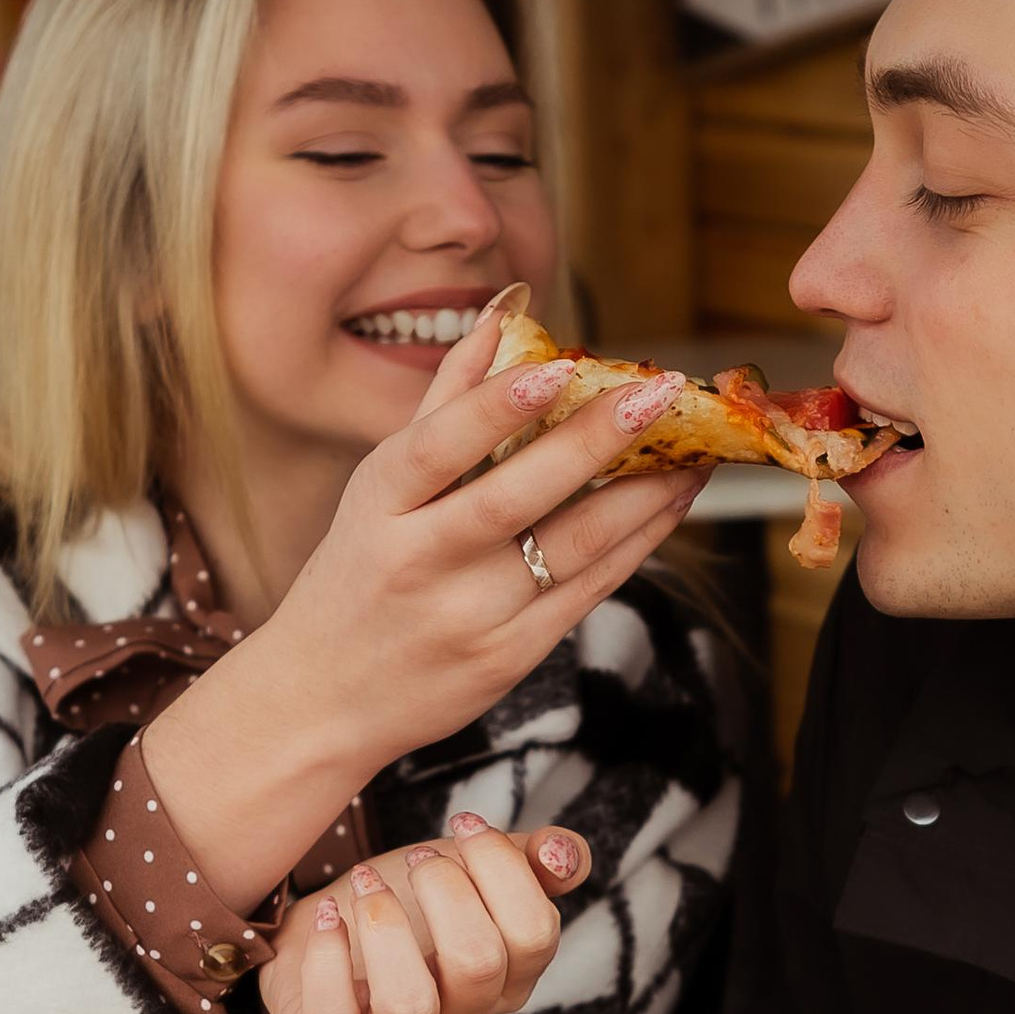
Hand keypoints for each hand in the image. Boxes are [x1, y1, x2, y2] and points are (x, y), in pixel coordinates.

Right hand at [141, 311, 703, 912]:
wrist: (323, 699)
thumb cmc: (359, 575)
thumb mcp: (378, 489)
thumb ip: (446, 402)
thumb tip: (505, 314)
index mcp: (378, 506)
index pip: (439, 446)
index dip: (498, 404)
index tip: (562, 363)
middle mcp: (418, 561)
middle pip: (514, 496)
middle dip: (593, 441)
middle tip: (659, 394)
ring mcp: (466, 616)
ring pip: (568, 547)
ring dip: (641, 496)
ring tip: (691, 451)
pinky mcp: (506, 658)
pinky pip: (585, 592)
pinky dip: (634, 545)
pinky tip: (668, 506)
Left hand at [260, 817, 589, 1013]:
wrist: (329, 933)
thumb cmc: (410, 902)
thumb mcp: (471, 868)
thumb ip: (526, 858)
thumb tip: (561, 854)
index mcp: (509, 975)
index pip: (535, 934)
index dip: (502, 867)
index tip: (464, 822)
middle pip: (479, 964)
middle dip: (445, 889)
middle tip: (417, 857)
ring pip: (408, 1007)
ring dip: (384, 926)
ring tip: (365, 883)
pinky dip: (326, 959)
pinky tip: (327, 915)